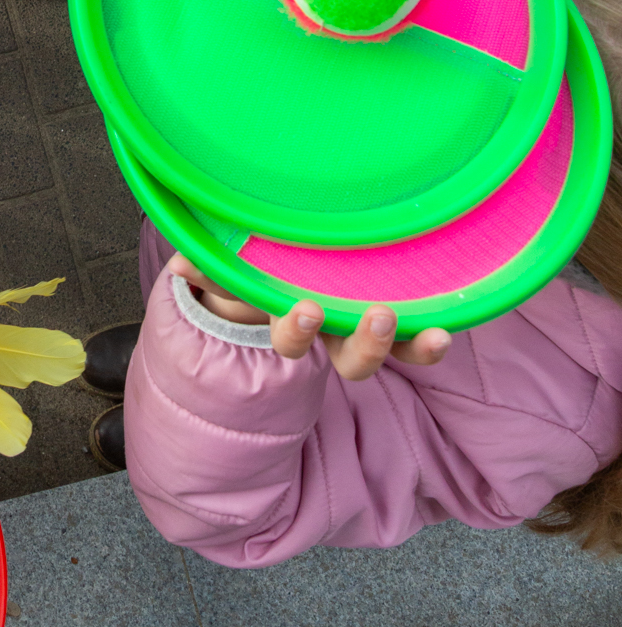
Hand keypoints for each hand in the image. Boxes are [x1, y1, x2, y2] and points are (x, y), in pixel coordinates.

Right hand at [165, 253, 450, 379]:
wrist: (279, 273)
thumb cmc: (254, 269)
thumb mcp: (232, 270)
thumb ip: (210, 268)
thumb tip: (181, 265)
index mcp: (292, 323)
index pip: (294, 339)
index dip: (299, 331)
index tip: (306, 310)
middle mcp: (333, 336)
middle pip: (351, 361)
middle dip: (367, 346)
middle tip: (378, 316)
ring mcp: (363, 330)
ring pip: (389, 355)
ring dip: (405, 346)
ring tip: (426, 330)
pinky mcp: (394, 318)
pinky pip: (414, 340)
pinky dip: (428, 344)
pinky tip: (444, 331)